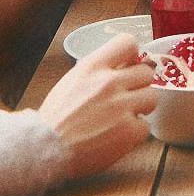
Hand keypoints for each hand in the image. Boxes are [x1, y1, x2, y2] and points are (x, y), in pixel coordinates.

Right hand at [38, 34, 155, 180]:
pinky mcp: (128, 131)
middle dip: (137, 86)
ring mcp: (120, 107)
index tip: (128, 65)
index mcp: (92, 67)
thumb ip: (100, 69)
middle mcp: (108, 83)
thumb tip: (127, 62)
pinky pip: (145, 126)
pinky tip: (117, 135)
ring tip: (120, 118)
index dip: (132, 55)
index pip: (128, 42)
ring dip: (139, 108)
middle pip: (146, 73)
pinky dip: (134, 132)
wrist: (41, 153)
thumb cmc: (56, 118)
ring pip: (151, 97)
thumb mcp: (73, 80)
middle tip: (123, 98)